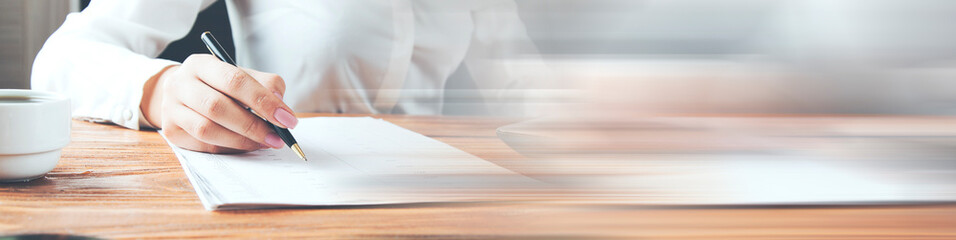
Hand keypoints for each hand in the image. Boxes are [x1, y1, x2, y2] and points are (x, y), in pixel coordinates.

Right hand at [141, 54, 296, 152]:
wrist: (183, 94)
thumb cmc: (219, 85)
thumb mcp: (242, 75)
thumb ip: (265, 85)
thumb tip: (281, 106)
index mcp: (201, 64)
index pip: (234, 81)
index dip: (263, 101)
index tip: (287, 118)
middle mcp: (180, 84)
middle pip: (218, 107)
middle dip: (253, 125)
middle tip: (278, 137)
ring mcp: (171, 108)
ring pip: (208, 130)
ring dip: (242, 140)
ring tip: (265, 142)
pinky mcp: (171, 131)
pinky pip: (203, 145)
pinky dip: (229, 148)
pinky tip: (246, 145)